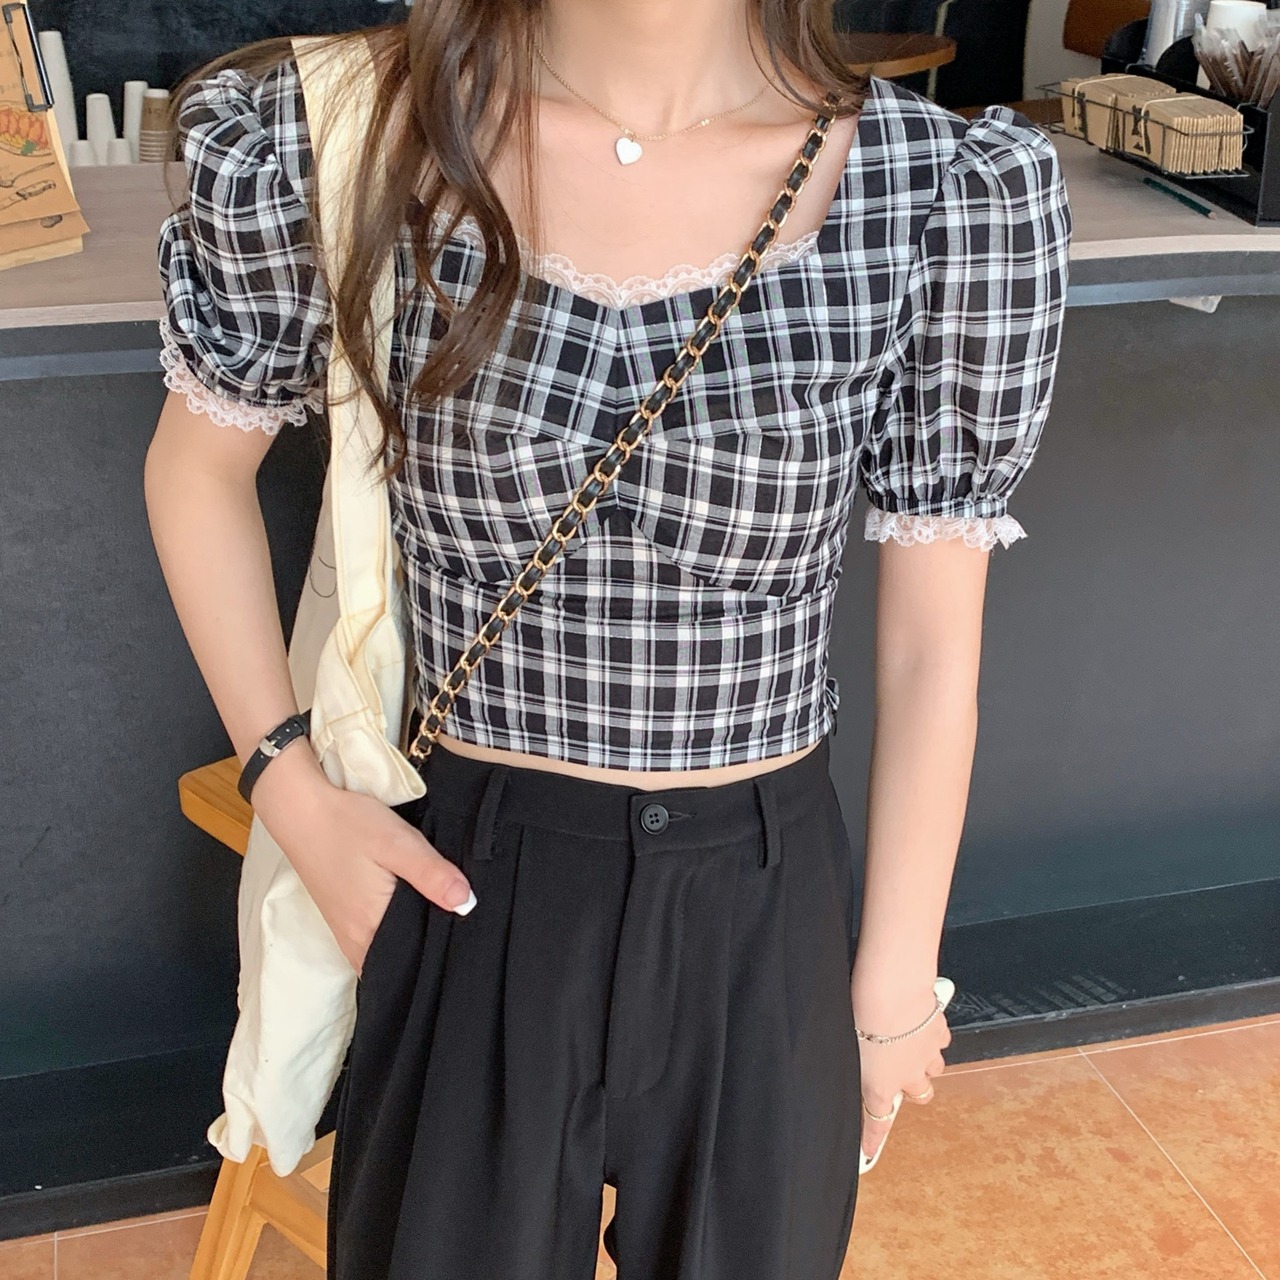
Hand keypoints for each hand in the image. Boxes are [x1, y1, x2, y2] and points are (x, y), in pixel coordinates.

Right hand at [250, 744, 475, 974]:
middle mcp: (355, 941)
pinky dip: (394, 934)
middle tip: (461, 930)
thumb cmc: (348, 825)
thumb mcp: (398, 843)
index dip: (442, 953)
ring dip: (410, 942)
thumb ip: (432, 875)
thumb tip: (467, 904)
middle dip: (429, 950)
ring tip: (441, 921)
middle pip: (400, 961)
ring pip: (386, 952)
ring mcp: (345, 932)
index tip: (468, 940)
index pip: (414, 961)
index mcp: (371, 929)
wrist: (301, 810)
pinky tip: (412, 913)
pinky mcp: (342, 919)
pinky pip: (374, 941)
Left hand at [851, 972, 950, 1169]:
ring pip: (933, 1069)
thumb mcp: (841, 1042)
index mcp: (878, 1086)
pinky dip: (931, 1035)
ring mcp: (927, 1055)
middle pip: (919, 1095)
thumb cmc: (860, 1013)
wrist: (891, 988)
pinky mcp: (938, 1031)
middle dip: (910, 1086)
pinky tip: (918, 1019)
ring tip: (907, 1040)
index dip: (872, 1141)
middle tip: (895, 1069)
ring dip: (922, 1061)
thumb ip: (849, 1060)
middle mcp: (908, 1077)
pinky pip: (939, 1040)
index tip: (868, 1154)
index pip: (876, 1122)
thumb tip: (844, 1058)